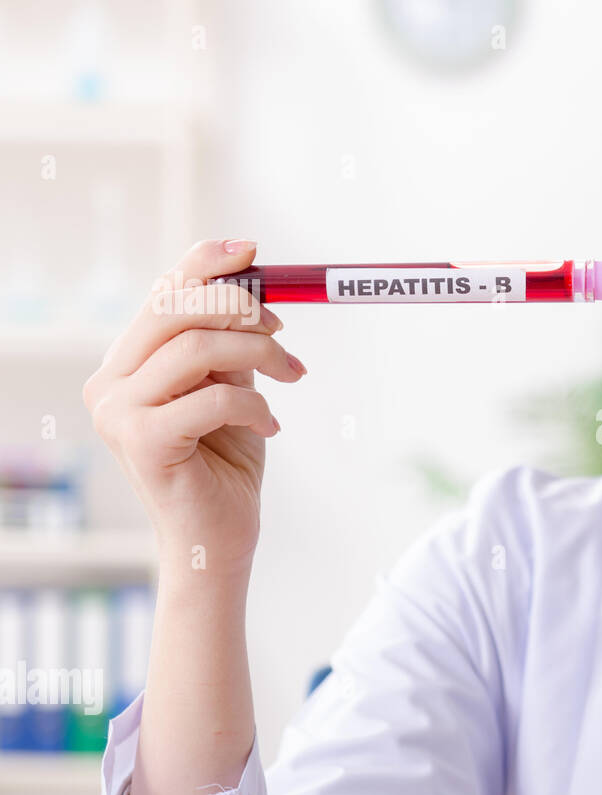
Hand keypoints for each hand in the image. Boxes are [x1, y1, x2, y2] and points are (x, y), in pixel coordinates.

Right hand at [82, 239, 305, 575]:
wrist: (218, 539)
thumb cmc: (225, 465)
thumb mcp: (232, 389)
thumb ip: (230, 344)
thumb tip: (254, 288)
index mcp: (128, 363)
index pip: (161, 294)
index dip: (204, 263)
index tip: (252, 251)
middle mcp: (110, 383)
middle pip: (173, 309)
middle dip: (238, 306)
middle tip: (283, 330)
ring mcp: (117, 413)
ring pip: (194, 349)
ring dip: (259, 354)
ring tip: (292, 376)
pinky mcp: (142, 443)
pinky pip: (209, 398)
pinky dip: (253, 405)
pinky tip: (271, 427)